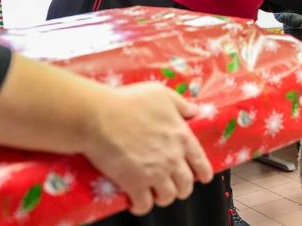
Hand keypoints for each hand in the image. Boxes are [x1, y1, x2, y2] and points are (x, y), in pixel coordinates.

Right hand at [82, 83, 212, 214]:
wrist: (99, 116)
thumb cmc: (128, 101)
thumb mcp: (161, 94)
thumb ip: (181, 104)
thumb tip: (194, 111)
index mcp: (182, 136)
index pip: (201, 161)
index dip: (203, 172)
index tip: (202, 178)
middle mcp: (173, 157)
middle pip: (186, 184)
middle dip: (182, 188)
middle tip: (174, 186)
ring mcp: (155, 172)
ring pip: (168, 196)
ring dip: (163, 197)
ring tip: (155, 194)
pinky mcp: (134, 183)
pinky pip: (144, 205)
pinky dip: (142, 206)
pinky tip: (137, 203)